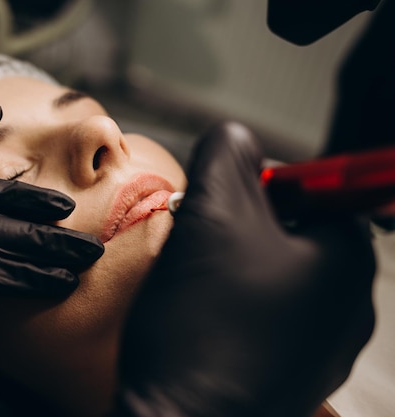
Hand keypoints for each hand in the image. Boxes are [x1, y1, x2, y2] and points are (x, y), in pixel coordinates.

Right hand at [116, 122, 375, 416]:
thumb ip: (227, 152)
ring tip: (193, 286)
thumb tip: (237, 140)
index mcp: (347, 264)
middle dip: (238, 228)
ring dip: (230, 267)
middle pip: (292, 235)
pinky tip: (200, 322)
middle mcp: (349, 310)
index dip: (257, 187)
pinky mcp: (290, 379)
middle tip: (197, 243)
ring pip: (273, 277)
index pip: (315, 192)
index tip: (215, 205)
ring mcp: (322, 352)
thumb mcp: (212, 211)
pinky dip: (232, 308)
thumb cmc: (200, 321)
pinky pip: (264, 320)